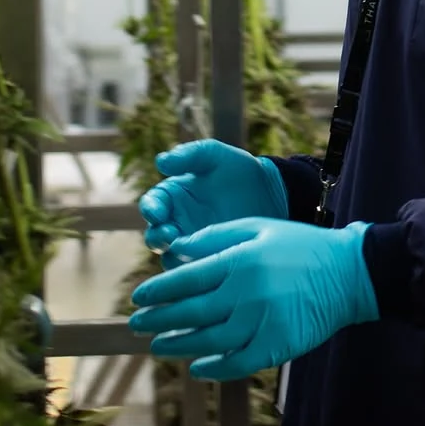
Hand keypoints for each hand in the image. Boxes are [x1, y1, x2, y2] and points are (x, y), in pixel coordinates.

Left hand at [127, 217, 376, 380]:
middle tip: (137, 324)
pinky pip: (238, 363)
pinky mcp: (279, 345)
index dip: (158, 291)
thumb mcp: (259, 227)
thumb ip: (217, 236)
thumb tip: (178, 249)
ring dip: (179, 346)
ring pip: (209, 341)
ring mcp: (263, 321)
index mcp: (241, 261)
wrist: (349, 273)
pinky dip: (215, 368)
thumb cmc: (301, 246)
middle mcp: (248, 293)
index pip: (187, 279)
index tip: (139, 298)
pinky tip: (198, 368)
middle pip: (191, 313)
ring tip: (159, 346)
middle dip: (158, 320)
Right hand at [138, 140, 288, 258]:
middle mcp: (176, 223)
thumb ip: (190, 155)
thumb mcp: (216, 156)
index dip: (151, 209)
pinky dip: (196, 270)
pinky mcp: (209, 260)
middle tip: (171, 236)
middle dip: (158, 238)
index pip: (152, 204)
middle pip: (155, 236)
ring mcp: (192, 244)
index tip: (158, 213)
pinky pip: (196, 271)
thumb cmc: (240, 171)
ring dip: (175, 258)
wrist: (273, 194)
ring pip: (172, 258)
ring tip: (188, 253)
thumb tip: (161, 161)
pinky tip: (207, 265)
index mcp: (171, 197)